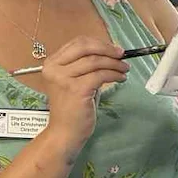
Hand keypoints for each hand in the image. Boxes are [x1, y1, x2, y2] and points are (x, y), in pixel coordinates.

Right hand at [28, 36, 130, 152]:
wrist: (65, 133)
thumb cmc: (72, 109)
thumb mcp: (75, 82)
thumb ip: (86, 67)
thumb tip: (110, 54)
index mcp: (52, 63)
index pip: (77, 43)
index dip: (99, 43)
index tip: (114, 49)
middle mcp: (54, 68)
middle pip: (85, 47)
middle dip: (107, 49)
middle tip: (122, 55)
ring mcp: (64, 78)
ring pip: (95, 61)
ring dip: (114, 64)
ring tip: (124, 69)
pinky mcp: (76, 89)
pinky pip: (100, 75)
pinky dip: (114, 74)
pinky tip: (121, 79)